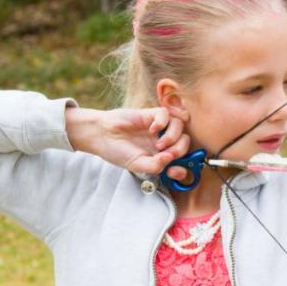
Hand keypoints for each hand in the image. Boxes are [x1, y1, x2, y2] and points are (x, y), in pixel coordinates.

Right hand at [65, 105, 192, 180]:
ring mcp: (158, 127)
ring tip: (158, 144)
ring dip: (173, 137)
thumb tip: (171, 159)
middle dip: (180, 150)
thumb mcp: (138, 165)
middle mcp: (163, 140)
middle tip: (165, 154)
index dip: (185, 166)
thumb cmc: (118, 152)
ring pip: (179, 126)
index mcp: (162, 155)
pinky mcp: (150, 114)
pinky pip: (166, 114)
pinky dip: (162, 122)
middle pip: (185, 141)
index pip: (183, 158)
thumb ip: (156, 166)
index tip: (173, 171)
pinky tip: (152, 129)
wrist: (101, 136)